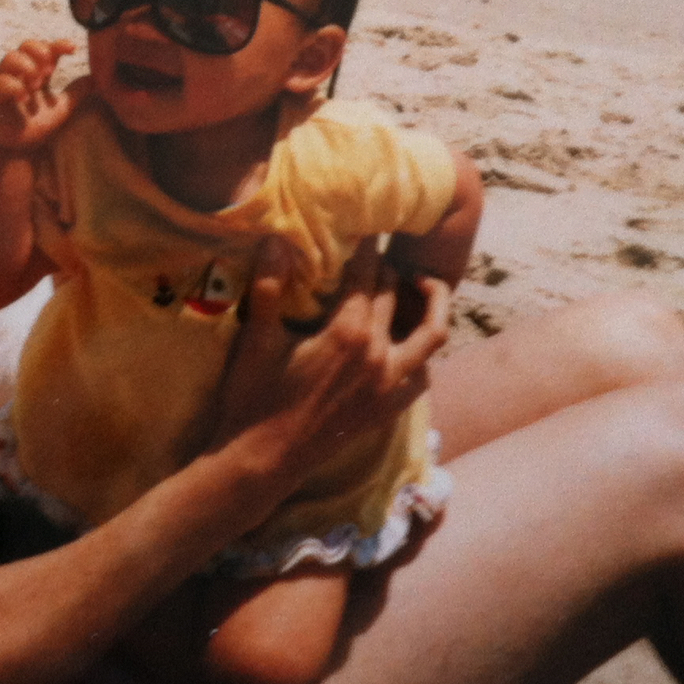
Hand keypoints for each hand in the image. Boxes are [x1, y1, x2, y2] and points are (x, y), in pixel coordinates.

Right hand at [0, 39, 90, 150]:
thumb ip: (77, 92)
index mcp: (35, 72)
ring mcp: (2, 82)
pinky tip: (25, 98)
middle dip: (40, 52)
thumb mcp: (63, 108)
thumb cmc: (38, 127)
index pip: (45, 48)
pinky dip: (13, 86)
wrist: (20, 152)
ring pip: (10, 58)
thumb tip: (98, 78)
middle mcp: (17, 73)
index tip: (73, 49)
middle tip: (50, 69)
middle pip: (25, 45)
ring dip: (27, 66)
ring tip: (37, 83)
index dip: (58, 45)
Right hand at [208, 237, 449, 502]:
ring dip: (430, 308)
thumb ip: (269, 286)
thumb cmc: (253, 396)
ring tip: (420, 287)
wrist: (262, 459)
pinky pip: (422, 376)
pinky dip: (424, 355)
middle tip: (376, 250)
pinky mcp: (387, 409)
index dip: (367, 246)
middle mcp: (378, 356)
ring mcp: (388, 385)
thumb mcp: (256, 338)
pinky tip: (409, 344)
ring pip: (430, 337)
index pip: (366, 275)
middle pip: (392, 296)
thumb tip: (273, 239)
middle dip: (385, 268)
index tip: (370, 224)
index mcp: (348, 333)